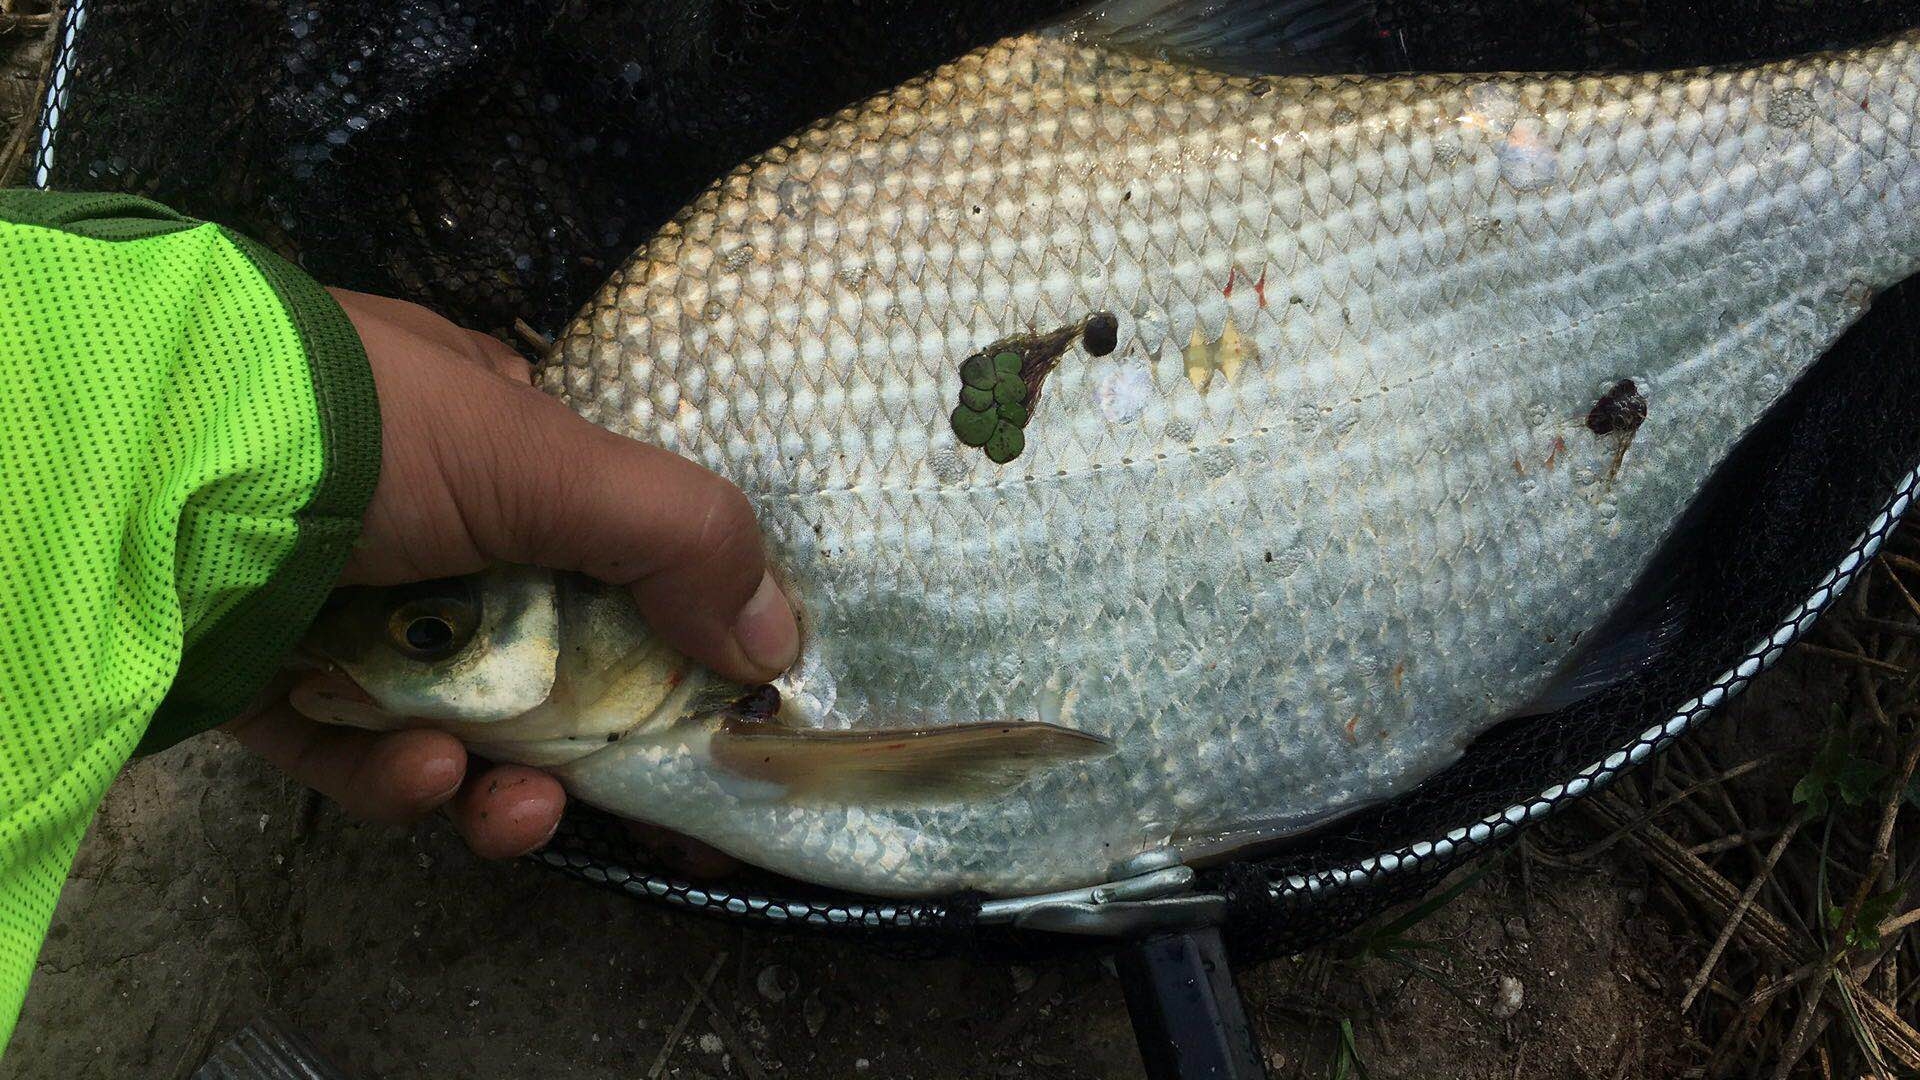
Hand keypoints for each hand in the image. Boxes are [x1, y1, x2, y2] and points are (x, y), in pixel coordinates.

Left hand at [224, 289, 798, 857]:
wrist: (148, 471)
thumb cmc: (364, 430)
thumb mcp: (543, 455)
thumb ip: (677, 536)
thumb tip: (783, 634)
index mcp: (486, 434)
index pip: (599, 534)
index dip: (662, 616)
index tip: (707, 694)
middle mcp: (415, 515)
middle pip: (533, 644)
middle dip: (584, 728)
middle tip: (625, 789)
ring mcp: (337, 596)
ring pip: (449, 711)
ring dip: (499, 773)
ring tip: (516, 810)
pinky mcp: (263, 674)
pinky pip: (352, 747)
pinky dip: (395, 775)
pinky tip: (419, 776)